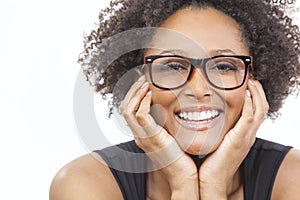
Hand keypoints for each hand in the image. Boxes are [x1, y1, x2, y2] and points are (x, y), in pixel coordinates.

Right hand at [120, 76, 198, 197]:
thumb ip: (166, 126)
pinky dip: (143, 102)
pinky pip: (140, 115)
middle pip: (124, 107)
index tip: (143, 83)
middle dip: (133, 90)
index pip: (128, 110)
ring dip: (136, 93)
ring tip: (146, 83)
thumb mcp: (170, 138)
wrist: (183, 177)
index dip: (133, 94)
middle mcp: (138, 135)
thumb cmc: (181, 158)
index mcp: (141, 135)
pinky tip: (152, 94)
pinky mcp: (151, 137)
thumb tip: (170, 111)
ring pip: (128, 109)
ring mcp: (142, 137)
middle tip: (143, 79)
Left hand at [198, 80, 268, 198]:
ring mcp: (246, 137)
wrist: (211, 181)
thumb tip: (203, 118)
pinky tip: (246, 94)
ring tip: (250, 81)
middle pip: (261, 107)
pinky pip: (250, 118)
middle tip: (251, 78)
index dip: (254, 96)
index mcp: (243, 135)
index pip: (255, 111)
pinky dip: (250, 104)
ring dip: (256, 93)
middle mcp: (248, 135)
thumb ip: (216, 130)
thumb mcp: (216, 142)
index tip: (247, 83)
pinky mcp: (239, 140)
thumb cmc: (210, 163)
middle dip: (258, 91)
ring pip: (259, 110)